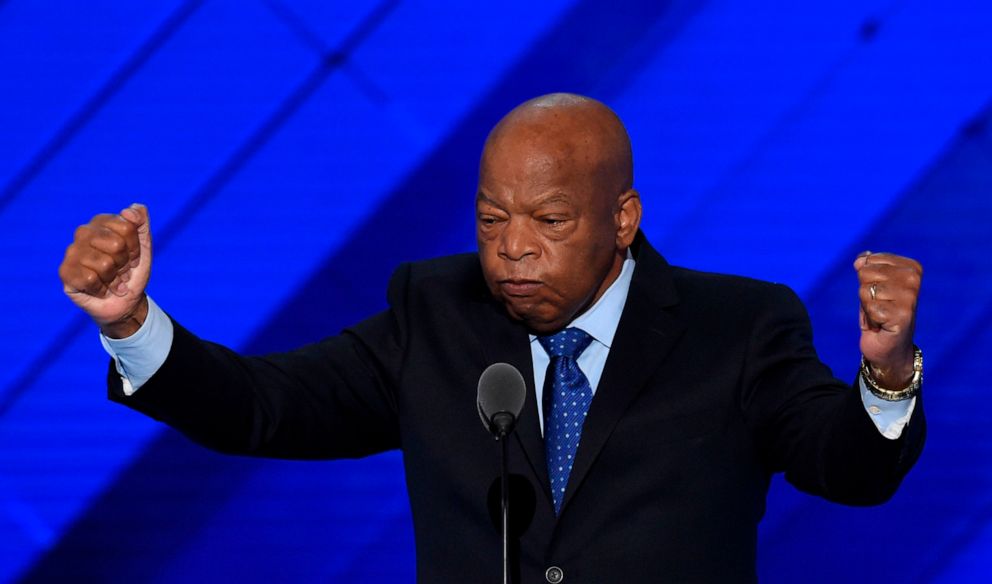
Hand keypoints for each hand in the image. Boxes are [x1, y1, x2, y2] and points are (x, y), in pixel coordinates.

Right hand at [58, 204, 151, 337]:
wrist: (124, 302)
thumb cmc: (132, 272)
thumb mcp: (144, 247)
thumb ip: (141, 224)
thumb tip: (134, 208)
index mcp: (101, 222)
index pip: (127, 227)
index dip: (135, 247)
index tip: (132, 257)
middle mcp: (83, 233)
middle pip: (116, 244)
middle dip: (125, 263)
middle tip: (121, 270)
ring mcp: (71, 252)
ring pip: (104, 264)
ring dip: (114, 278)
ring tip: (111, 280)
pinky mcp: (65, 272)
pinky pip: (90, 278)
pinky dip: (102, 288)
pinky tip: (100, 289)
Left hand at [853, 251, 921, 388]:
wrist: (889, 346)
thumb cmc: (880, 312)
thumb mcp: (870, 284)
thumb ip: (865, 267)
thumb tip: (860, 259)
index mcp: (910, 267)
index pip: (868, 261)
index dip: (866, 280)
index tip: (879, 293)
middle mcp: (913, 279)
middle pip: (865, 273)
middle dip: (865, 293)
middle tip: (879, 306)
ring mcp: (910, 297)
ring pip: (865, 291)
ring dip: (867, 306)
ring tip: (880, 315)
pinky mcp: (903, 315)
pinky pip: (870, 308)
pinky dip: (871, 319)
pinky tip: (882, 325)